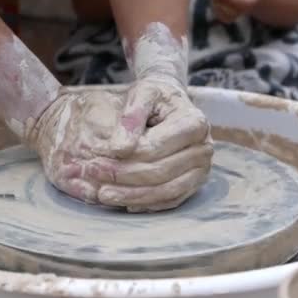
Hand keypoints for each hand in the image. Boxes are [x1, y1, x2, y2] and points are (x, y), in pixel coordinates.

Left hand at [95, 78, 213, 211]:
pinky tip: (124, 202)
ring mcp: (201, 169)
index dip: (123, 157)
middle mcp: (203, 148)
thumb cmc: (154, 96)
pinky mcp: (194, 183)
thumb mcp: (141, 94)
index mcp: (194, 123)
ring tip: (103, 194)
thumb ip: (130, 117)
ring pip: (166, 191)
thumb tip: (119, 149)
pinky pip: (171, 200)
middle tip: (93, 175)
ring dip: (132, 196)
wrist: (169, 102)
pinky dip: (147, 203)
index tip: (94, 159)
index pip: (154, 148)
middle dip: (123, 177)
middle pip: (160, 172)